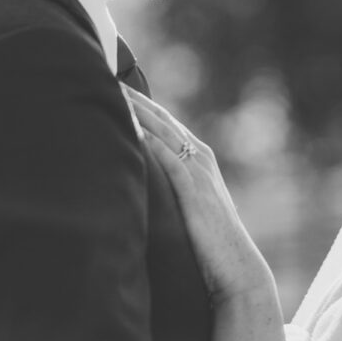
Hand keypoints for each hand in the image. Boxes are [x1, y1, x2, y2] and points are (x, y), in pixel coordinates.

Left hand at [122, 85, 276, 307]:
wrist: (236, 268)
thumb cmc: (210, 244)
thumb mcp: (189, 208)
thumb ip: (171, 190)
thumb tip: (142, 186)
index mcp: (198, 159)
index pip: (164, 122)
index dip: (140, 102)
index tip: (114, 84)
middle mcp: (199, 158)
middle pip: (161, 118)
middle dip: (133, 97)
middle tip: (104, 72)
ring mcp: (197, 171)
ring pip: (163, 131)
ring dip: (137, 110)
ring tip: (111, 90)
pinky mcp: (193, 190)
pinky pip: (167, 158)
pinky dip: (149, 140)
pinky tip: (130, 127)